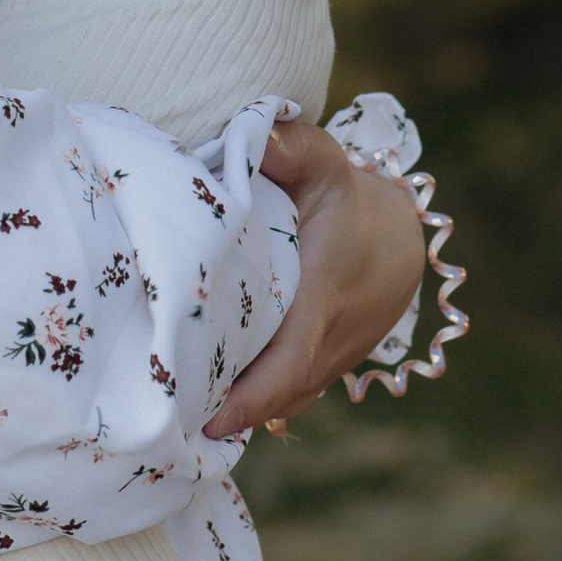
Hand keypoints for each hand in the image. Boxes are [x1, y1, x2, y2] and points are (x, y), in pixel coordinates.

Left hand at [204, 117, 426, 441]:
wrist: (398, 240)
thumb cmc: (348, 200)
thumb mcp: (325, 163)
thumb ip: (290, 146)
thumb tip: (254, 135)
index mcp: (321, 295)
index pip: (290, 359)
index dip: (254, 395)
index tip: (212, 418)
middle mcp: (327, 341)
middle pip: (274, 393)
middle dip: (224, 414)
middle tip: (164, 425)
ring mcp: (327, 364)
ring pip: (278, 401)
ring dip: (234, 413)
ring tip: (173, 420)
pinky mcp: (320, 372)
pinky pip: (283, 397)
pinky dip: (249, 406)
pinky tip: (203, 405)